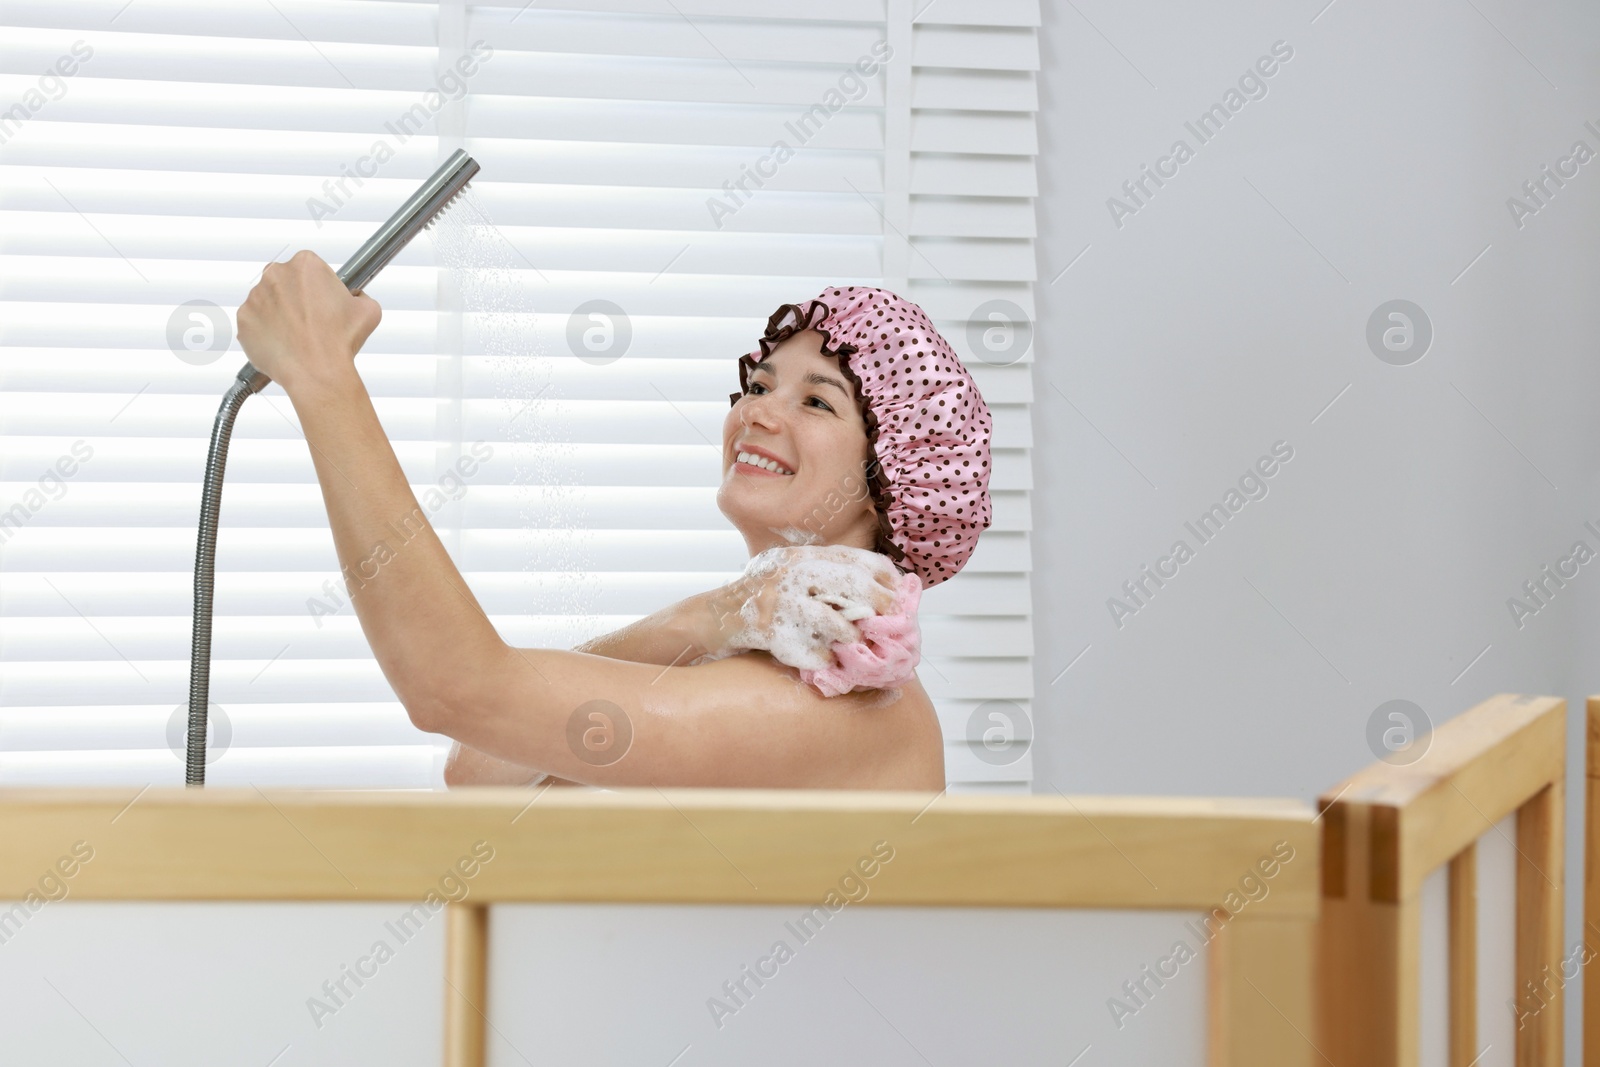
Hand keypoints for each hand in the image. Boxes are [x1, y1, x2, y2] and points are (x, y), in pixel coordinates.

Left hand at [236, 250, 381, 394]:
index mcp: (306, 265)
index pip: (309, 267)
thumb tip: (355, 298)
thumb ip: (359, 295)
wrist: (316, 372)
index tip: (322, 301)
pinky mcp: (244, 319)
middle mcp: (276, 274)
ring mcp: (255, 297)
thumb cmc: (338, 342)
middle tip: (310, 319)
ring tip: (297, 335)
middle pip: (285, 280)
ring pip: (267, 301)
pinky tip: (283, 343)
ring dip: (279, 313)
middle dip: (295, 296)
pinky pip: (254, 322)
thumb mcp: (367, 310)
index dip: (318, 285)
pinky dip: (265, 331)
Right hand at [698, 545, 903, 669]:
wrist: (713, 617)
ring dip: (851, 637)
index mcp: (801, 555)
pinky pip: (806, 648)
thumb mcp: (791, 572)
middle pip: (849, 585)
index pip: (853, 559)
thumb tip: (880, 591)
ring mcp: (778, 600)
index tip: (900, 595)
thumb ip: (825, 576)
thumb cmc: (761, 599)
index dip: (882, 578)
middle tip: (892, 627)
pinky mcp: (768, 629)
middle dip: (877, 607)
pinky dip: (821, 659)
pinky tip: (827, 663)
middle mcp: (791, 571)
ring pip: (831, 619)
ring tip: (857, 646)